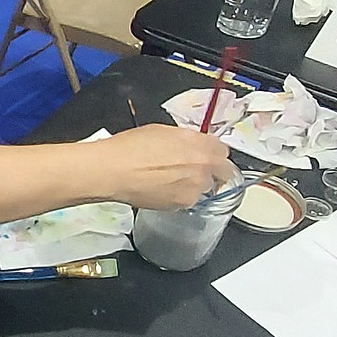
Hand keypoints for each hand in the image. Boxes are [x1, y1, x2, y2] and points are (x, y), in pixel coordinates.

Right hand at [100, 125, 232, 209]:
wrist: (113, 171)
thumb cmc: (131, 148)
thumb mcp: (163, 131)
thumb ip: (186, 139)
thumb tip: (192, 145)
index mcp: (201, 145)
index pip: (223, 150)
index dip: (213, 153)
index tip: (206, 155)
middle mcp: (204, 167)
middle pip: (223, 172)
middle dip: (212, 171)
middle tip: (193, 170)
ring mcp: (195, 188)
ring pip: (205, 188)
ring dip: (195, 184)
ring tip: (170, 180)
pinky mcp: (182, 205)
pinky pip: (188, 200)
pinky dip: (180, 196)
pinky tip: (161, 189)